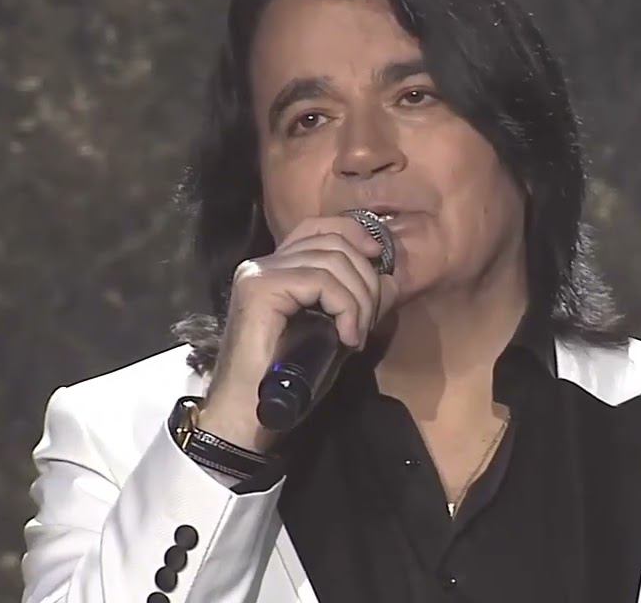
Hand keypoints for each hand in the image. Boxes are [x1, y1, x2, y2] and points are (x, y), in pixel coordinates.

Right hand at [196, 214, 399, 451]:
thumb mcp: (333, 333)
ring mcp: (259, 273)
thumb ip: (356, 303)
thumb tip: (390, 280)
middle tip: (369, 321)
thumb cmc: (287, 381)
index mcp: (277, 268)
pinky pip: (321, 281)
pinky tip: (347, 338)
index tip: (379, 258)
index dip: (354, 232)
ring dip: (359, 299)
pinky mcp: (261, 288)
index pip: (319, 227)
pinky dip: (345, 307)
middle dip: (365, 278)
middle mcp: (264, 263)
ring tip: (356, 335)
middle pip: (332, 241)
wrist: (249, 414)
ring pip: (331, 261)